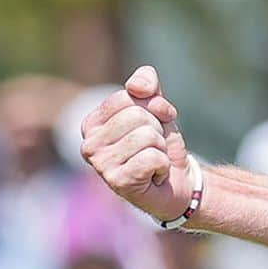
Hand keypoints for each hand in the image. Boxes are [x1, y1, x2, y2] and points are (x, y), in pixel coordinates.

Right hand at [80, 65, 191, 221]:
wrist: (177, 183)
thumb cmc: (161, 145)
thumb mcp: (156, 109)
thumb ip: (147, 86)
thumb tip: (137, 85)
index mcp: (92, 123)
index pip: (127, 96)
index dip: (153, 108)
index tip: (154, 126)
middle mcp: (89, 144)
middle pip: (138, 115)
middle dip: (157, 130)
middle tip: (154, 148)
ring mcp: (101, 165)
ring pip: (148, 136)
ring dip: (161, 149)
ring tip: (153, 161)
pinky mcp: (118, 182)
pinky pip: (153, 158)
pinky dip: (163, 165)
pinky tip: (155, 175)